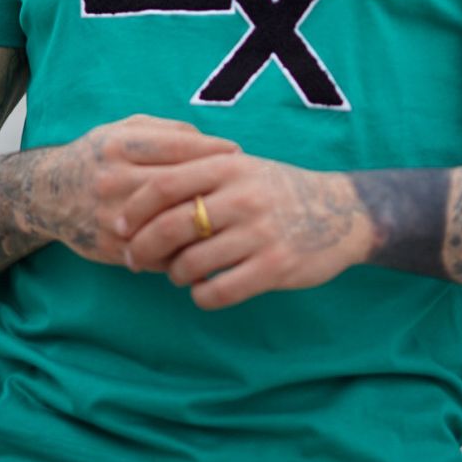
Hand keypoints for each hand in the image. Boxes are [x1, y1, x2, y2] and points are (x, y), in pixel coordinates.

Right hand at [42, 115, 238, 267]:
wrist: (48, 195)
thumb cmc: (98, 156)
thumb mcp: (123, 129)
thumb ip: (166, 130)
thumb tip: (211, 143)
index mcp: (119, 146)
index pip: (178, 147)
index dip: (213, 151)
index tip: (238, 154)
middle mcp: (113, 180)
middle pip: (178, 186)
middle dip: (214, 186)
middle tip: (241, 186)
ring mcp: (112, 216)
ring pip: (170, 222)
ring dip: (203, 221)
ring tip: (228, 216)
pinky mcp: (112, 247)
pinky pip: (159, 251)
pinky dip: (185, 248)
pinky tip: (205, 242)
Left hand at [114, 153, 373, 308]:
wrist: (343, 212)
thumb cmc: (279, 190)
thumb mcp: (242, 167)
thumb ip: (199, 173)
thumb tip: (138, 194)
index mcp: (228, 166)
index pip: (164, 185)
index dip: (134, 208)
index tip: (119, 224)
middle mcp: (242, 196)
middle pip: (171, 224)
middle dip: (143, 247)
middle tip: (133, 259)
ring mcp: (259, 233)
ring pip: (191, 262)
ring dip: (174, 274)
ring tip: (177, 274)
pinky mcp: (274, 267)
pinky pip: (219, 290)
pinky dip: (201, 295)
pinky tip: (203, 290)